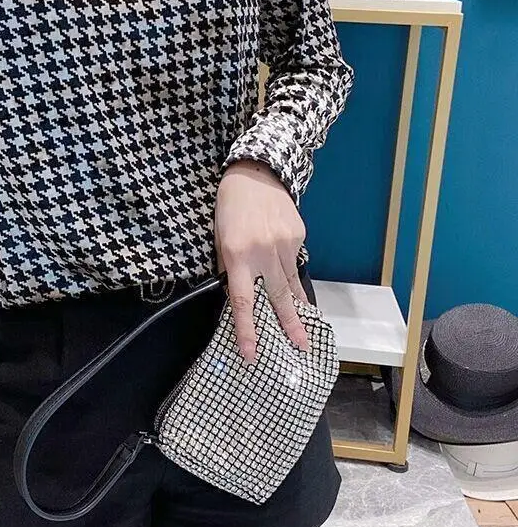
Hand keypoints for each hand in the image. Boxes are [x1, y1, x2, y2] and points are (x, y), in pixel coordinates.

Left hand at [214, 159, 309, 362]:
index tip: (252, 353)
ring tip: (305, 326)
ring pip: (292, 281)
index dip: (247, 329)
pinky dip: (289, 266)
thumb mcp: (220, 238)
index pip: (242, 300)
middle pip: (279, 297)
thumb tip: (242, 294)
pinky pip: (293, 259)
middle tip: (302, 348)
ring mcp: (285, 244)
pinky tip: (281, 257)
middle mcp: (264, 252)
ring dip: (298, 304)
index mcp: (237, 255)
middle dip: (291, 325)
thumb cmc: (229, 208)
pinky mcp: (299, 235)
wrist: (255, 173)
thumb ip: (230, 266)